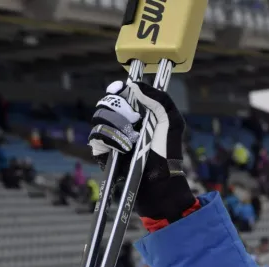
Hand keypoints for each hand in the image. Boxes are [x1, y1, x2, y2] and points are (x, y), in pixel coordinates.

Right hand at [87, 80, 196, 229]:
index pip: (120, 93)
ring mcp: (110, 135)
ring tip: (132, 138)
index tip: (120, 88)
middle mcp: (122, 121)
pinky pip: (96, 136)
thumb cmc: (168, 152)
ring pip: (99, 117)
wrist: (160, 179)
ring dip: (116, 124)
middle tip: (134, 119)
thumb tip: (134, 85)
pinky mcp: (102, 150)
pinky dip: (110, 139)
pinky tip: (124, 147)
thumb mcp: (172, 122)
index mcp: (137, 112)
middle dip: (118, 107)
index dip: (118, 88)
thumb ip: (160, 100)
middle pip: (107, 102)